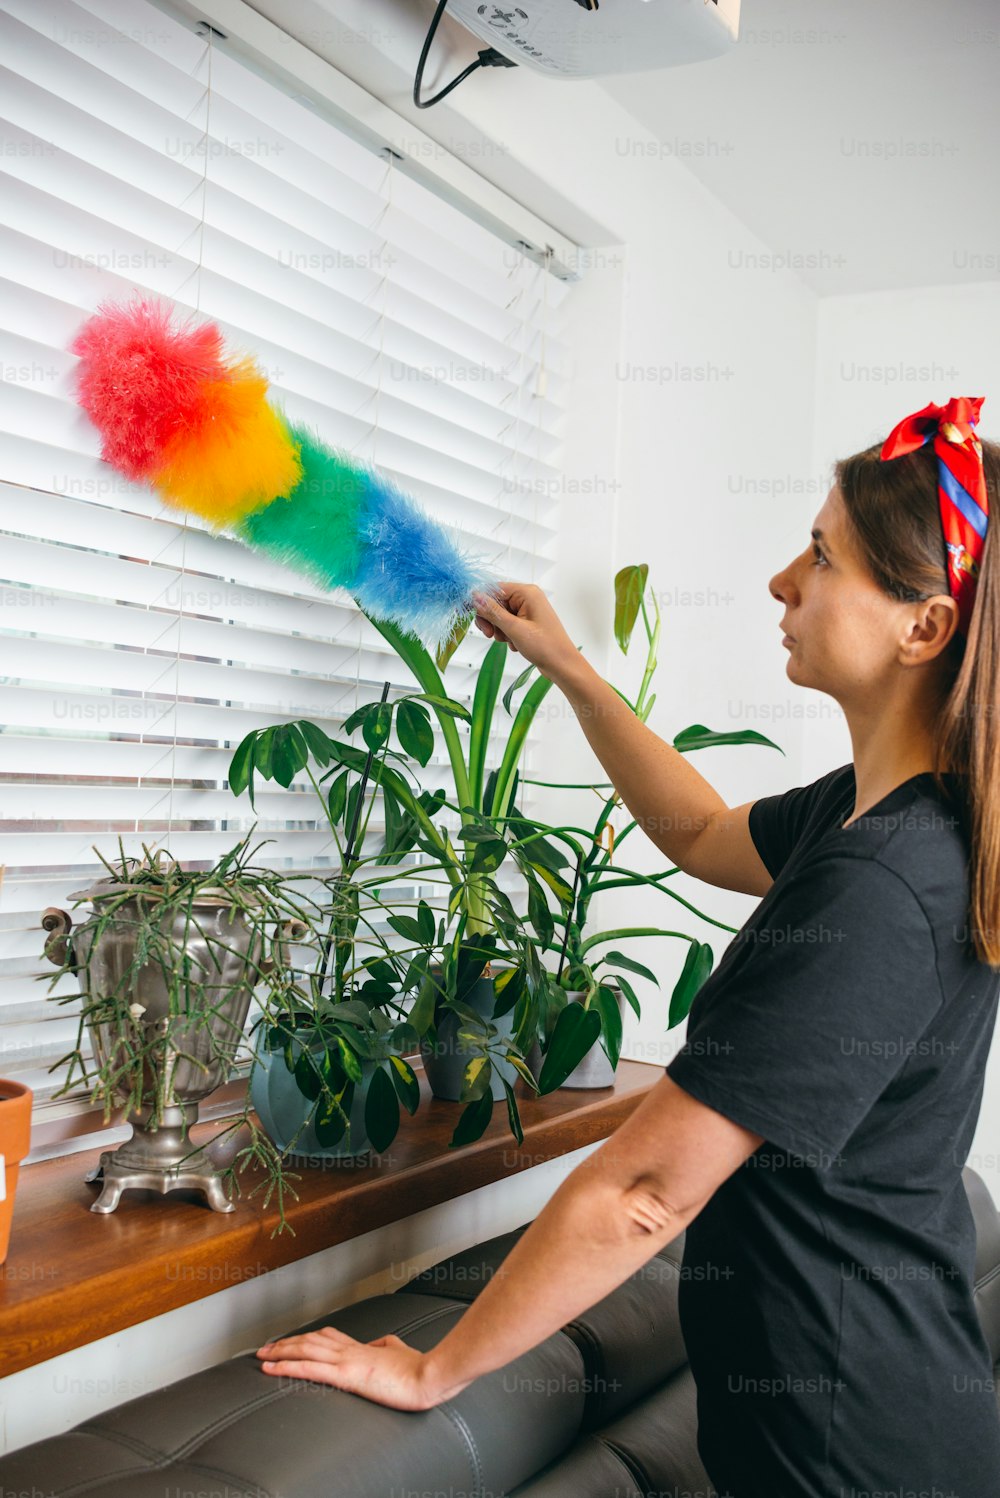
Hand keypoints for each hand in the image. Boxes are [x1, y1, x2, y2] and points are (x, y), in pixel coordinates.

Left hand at [257, 1327, 448, 1409]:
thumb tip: (377, 1345)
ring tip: (261, 1355)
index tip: (292, 1340)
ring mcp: (346, 1359)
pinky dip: (285, 1366)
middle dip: (286, 1344)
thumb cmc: (417, 1370)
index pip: (327, 1337)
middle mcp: (350, 1349)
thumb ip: (384, 1346)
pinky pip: (308, 1368)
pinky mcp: (345, 1374)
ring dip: (279, 1352)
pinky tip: (271, 1367)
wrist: (427, 1377)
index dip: (306, 1337)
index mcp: (362, 1347)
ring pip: (304, 1350)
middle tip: (266, 1347)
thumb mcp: (398, 1351)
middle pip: (310, 1341)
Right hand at [470, 581, 580, 682]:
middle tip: (491, 634)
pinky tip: (516, 644)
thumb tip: (475, 597)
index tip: (472, 617)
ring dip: (500, 630)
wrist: (562, 665)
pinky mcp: (528, 622)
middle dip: (491, 620)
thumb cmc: (546, 646)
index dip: (481, 603)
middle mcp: (528, 598)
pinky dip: (508, 634)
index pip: (494, 589)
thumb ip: (493, 612)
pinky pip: (508, 624)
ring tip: (510, 640)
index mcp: (527, 592)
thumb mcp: (514, 629)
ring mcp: (528, 610)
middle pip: (496, 602)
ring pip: (500, 615)